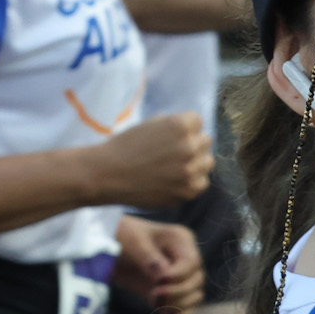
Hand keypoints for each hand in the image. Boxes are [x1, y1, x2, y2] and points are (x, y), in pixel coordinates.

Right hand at [98, 111, 212, 207]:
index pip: (198, 121)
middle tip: (172, 152)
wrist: (107, 175)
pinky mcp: (186, 192)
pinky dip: (192, 181)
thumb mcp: (149, 124)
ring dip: (196, 162)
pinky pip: (201, 183)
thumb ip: (172, 125)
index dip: (184, 127)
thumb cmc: (125, 146)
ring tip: (175, 166)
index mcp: (180, 125)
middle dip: (192, 143)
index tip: (170, 135)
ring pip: (208, 162)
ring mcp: (189, 172)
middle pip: (206, 141)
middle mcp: (189, 147)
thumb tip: (191, 128)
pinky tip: (175, 179)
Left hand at [114, 217, 204, 313]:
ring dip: (178, 304)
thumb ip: (150, 259)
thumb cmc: (121, 237)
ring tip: (157, 305)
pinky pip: (186, 307)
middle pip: (196, 280)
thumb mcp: (133, 242)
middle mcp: (186, 258)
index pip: (192, 262)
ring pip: (195, 295)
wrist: (107, 249)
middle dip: (178, 291)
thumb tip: (165, 277)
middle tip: (154, 295)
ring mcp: (181, 276)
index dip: (178, 276)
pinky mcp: (172, 292)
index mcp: (181, 240)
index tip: (158, 282)